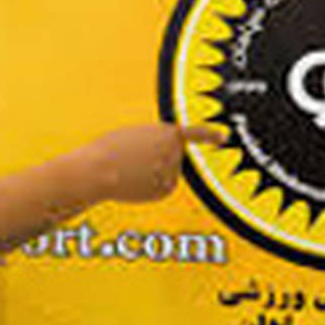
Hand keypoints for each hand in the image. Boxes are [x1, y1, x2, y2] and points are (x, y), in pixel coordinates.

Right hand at [88, 123, 223, 202]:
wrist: (101, 169)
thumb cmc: (113, 147)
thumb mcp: (137, 134)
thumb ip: (157, 142)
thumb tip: (164, 165)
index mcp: (169, 134)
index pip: (196, 134)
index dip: (211, 135)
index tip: (223, 137)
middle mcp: (176, 154)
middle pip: (174, 156)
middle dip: (160, 157)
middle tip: (134, 156)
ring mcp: (172, 174)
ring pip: (167, 172)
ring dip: (152, 171)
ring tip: (130, 168)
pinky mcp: (164, 191)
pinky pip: (161, 187)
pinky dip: (150, 185)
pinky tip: (134, 182)